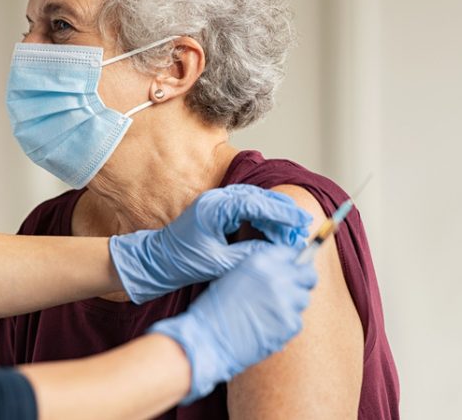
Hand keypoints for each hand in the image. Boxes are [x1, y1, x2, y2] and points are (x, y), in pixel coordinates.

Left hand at [109, 184, 311, 302]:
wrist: (157, 261)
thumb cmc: (183, 262)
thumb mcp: (220, 263)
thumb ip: (249, 255)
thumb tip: (277, 252)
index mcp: (214, 208)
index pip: (256, 203)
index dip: (281, 212)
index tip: (301, 222)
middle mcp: (216, 199)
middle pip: (258, 198)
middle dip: (282, 212)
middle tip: (303, 226)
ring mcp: (216, 202)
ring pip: (254, 201)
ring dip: (274, 214)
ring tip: (293, 230)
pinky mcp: (217, 210)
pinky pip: (246, 208)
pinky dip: (263, 217)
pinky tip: (274, 231)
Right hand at [149, 245, 317, 402]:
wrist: (207, 338)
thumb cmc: (216, 309)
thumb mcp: (236, 275)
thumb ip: (262, 270)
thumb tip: (286, 270)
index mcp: (261, 261)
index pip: (292, 253)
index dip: (294, 263)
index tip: (293, 270)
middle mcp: (277, 277)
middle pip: (308, 275)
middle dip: (303, 282)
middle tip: (293, 291)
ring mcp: (286, 301)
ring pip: (303, 299)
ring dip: (292, 305)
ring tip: (270, 313)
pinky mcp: (289, 324)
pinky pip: (297, 321)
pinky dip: (285, 325)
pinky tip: (267, 327)